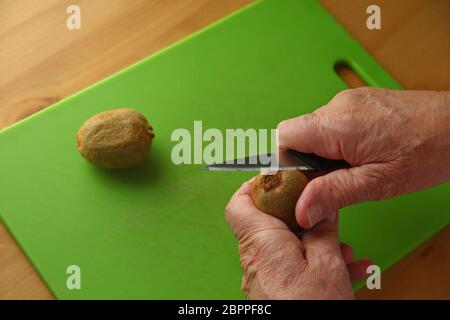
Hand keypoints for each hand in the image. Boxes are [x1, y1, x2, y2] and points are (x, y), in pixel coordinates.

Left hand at [225, 179, 371, 299]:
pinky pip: (292, 268)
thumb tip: (322, 208)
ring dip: (315, 243)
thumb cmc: (309, 308)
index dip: (256, 187)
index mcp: (261, 241)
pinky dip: (315, 264)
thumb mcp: (327, 264)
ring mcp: (265, 277)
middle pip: (270, 222)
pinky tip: (347, 268)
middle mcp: (256, 258)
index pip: (240, 203)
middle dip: (302, 217)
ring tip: (345, 248)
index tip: (281, 179)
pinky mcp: (275, 291)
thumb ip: (322, 231)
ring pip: (287, 247)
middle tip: (325, 215)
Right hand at [277, 88, 449, 227]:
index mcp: (337, 125)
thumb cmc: (429, 151)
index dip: (282, 162)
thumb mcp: (379, 183)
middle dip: (305, 162)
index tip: (297, 183)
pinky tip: (360, 155)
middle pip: (296, 134)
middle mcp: (338, 106)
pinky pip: (332, 123)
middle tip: (332, 181)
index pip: (283, 137)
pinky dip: (336, 142)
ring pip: (314, 129)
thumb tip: (301, 210)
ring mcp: (348, 100)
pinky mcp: (358, 101)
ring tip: (352, 169)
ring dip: (323, 153)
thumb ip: (334, 193)